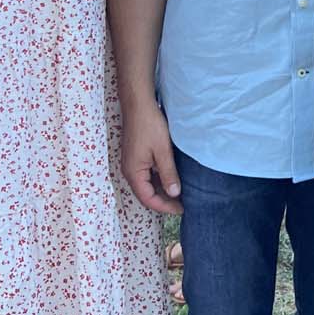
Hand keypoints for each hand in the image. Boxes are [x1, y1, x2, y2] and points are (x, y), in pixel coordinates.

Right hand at [120, 96, 182, 214]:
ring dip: (161, 190)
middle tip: (183, 203)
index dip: (165, 207)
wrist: (138, 104)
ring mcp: (132, 164)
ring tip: (180, 193)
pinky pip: (146, 175)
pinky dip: (158, 180)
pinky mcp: (136, 157)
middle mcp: (130, 172)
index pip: (149, 199)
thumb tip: (174, 194)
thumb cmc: (150, 125)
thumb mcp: (163, 151)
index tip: (182, 209)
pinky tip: (171, 177)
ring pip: (147, 185)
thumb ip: (168, 173)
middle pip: (146, 194)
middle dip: (164, 200)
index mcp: (134, 173)